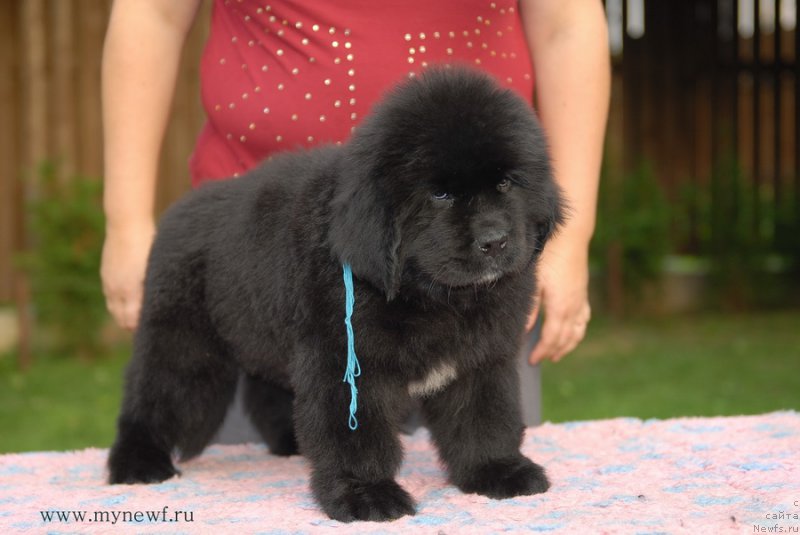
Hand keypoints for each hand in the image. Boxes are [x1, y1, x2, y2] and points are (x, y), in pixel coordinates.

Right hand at [101, 221, 154, 330]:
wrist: (126, 224)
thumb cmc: (147, 244)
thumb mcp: (154, 268)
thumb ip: (152, 290)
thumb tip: (156, 308)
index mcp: (130, 291)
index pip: (131, 321)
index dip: (141, 329)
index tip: (153, 331)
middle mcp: (116, 289)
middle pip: (121, 319)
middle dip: (132, 326)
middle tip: (148, 329)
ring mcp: (109, 282)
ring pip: (114, 309)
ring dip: (124, 315)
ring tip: (139, 318)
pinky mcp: (106, 274)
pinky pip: (110, 297)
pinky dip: (119, 304)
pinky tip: (129, 302)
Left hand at [526, 234, 590, 363]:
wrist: (570, 237)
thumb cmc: (549, 256)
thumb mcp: (535, 282)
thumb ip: (531, 309)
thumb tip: (523, 331)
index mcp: (560, 306)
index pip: (551, 338)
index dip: (541, 351)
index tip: (531, 360)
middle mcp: (574, 307)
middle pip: (565, 338)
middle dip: (552, 351)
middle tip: (540, 360)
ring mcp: (581, 300)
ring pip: (577, 331)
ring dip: (567, 345)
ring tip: (557, 354)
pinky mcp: (583, 293)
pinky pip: (584, 319)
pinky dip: (578, 331)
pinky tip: (574, 332)